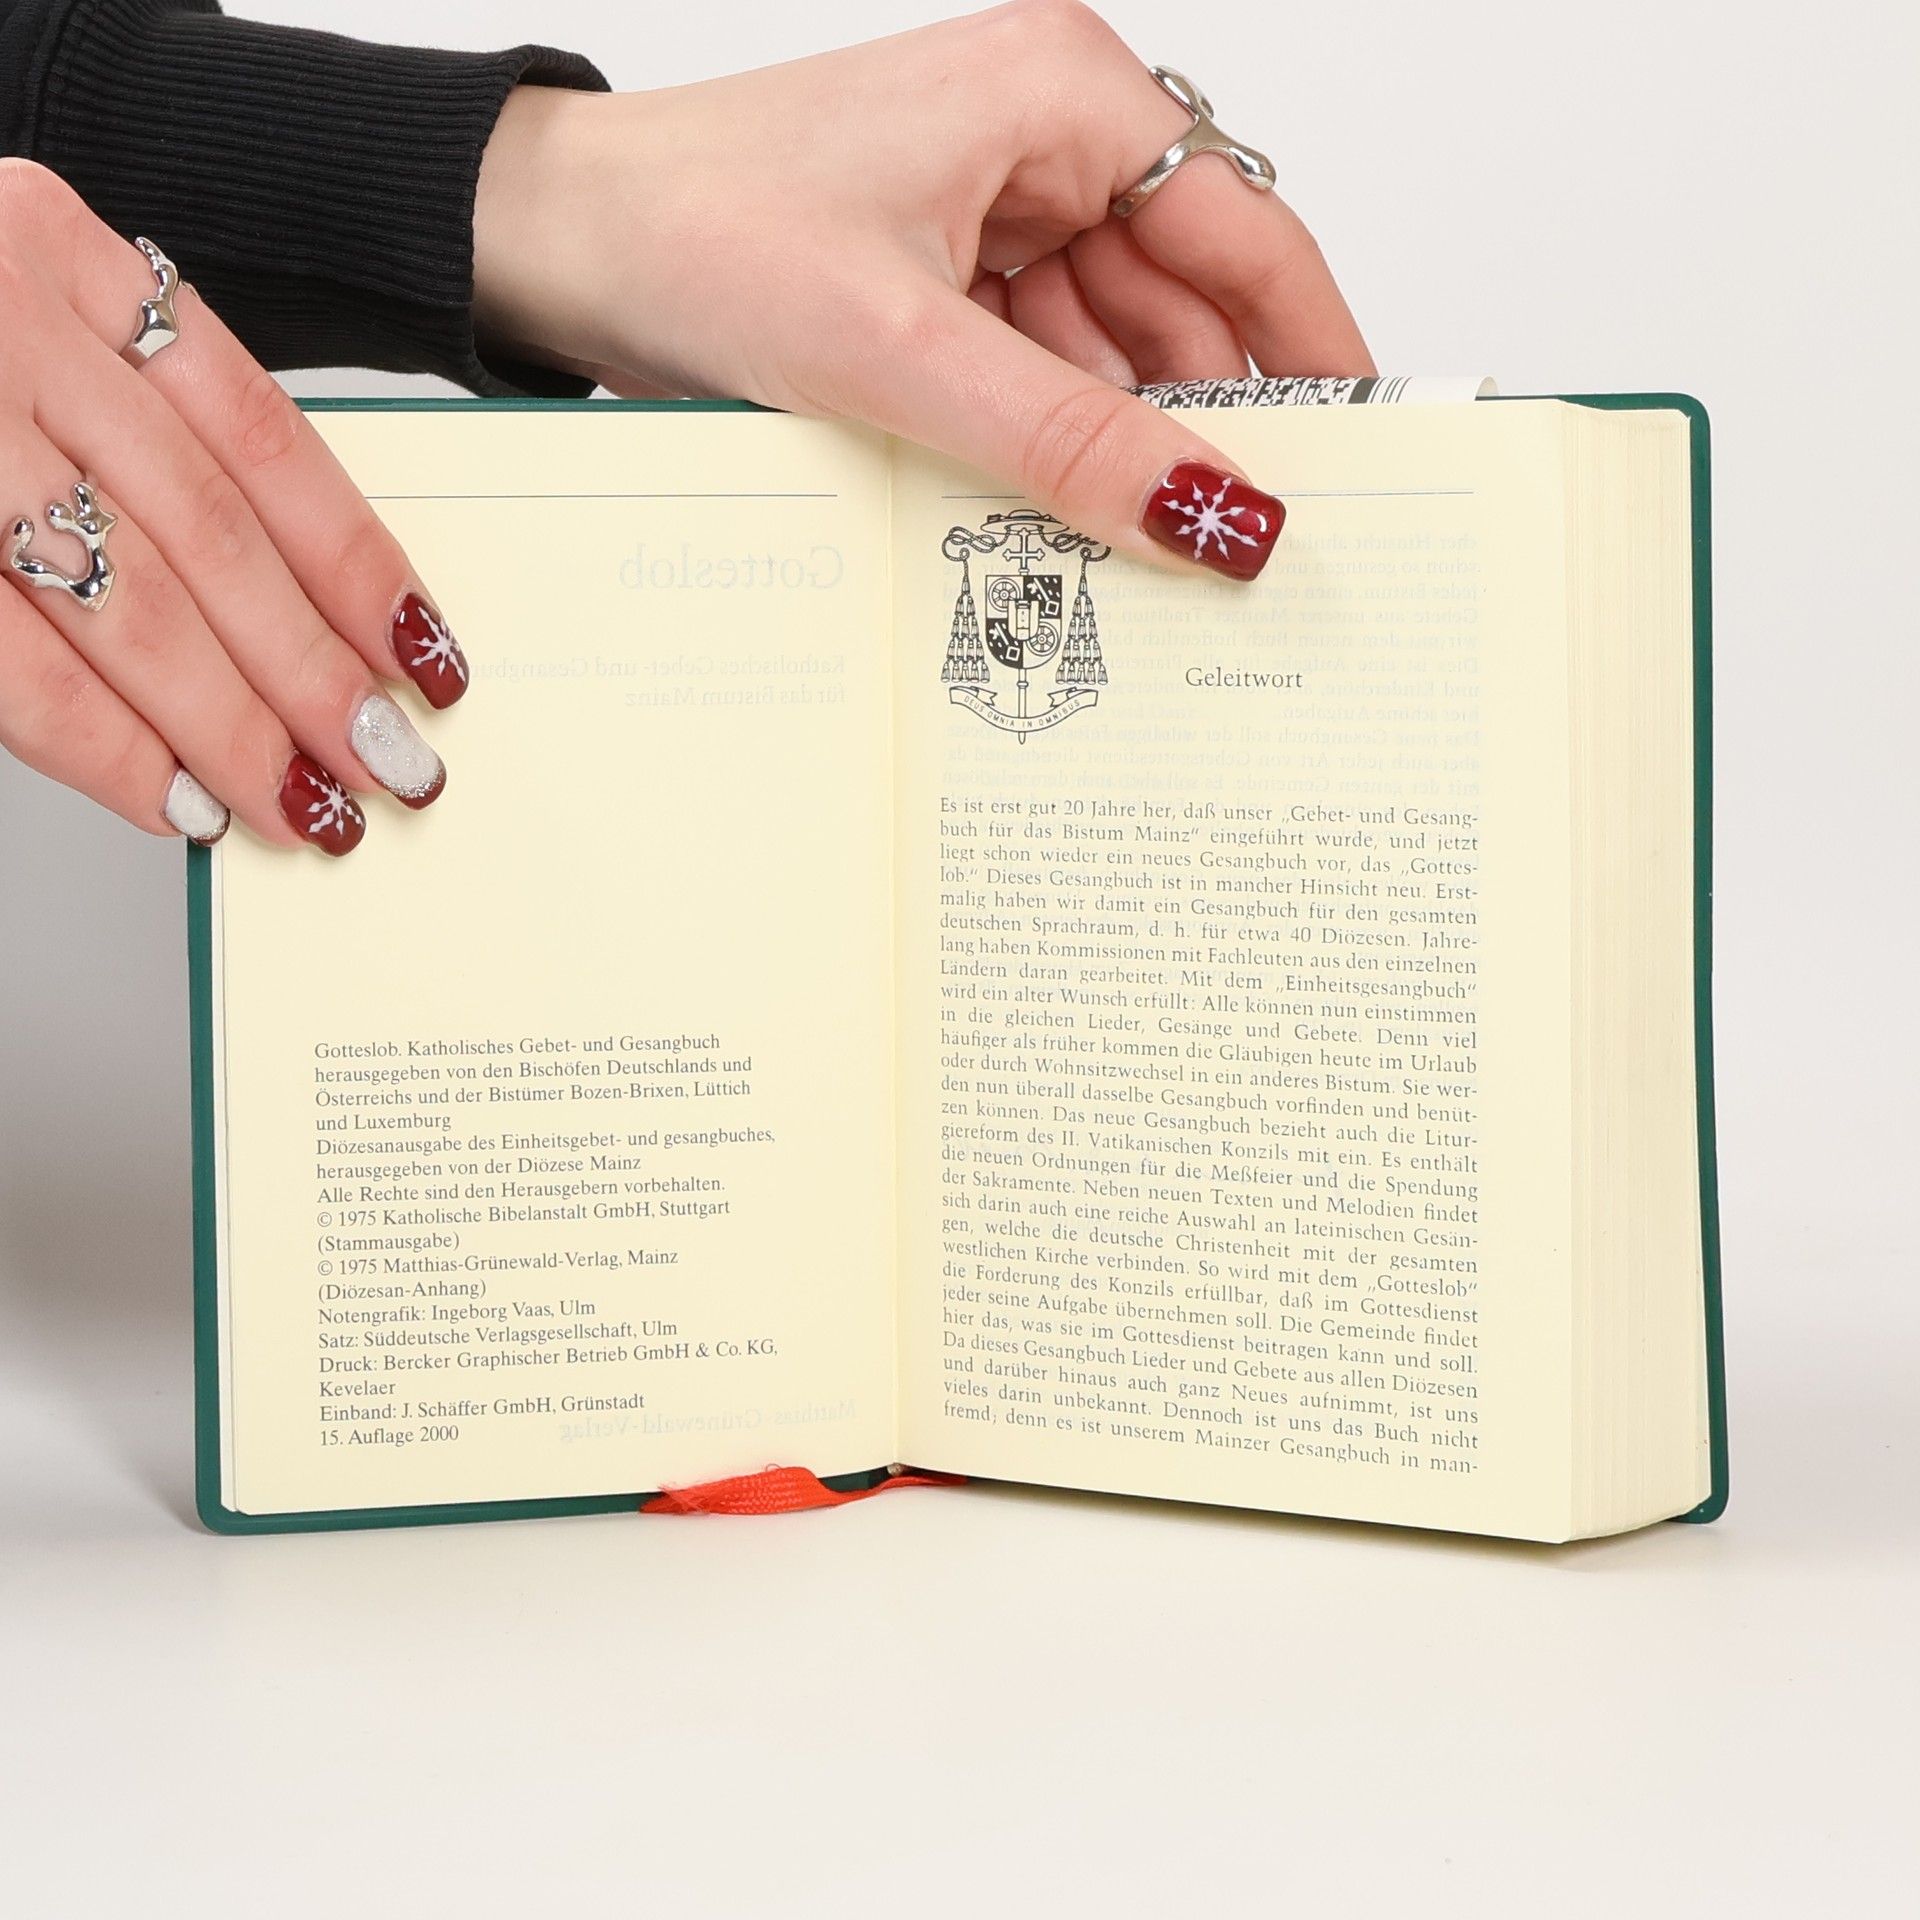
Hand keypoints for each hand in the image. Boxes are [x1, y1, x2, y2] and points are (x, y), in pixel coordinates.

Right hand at [0, 161, 466, 853]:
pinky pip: (2, 659)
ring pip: (120, 605)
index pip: (260, 437)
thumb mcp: (20, 321)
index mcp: (59, 253)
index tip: (425, 658)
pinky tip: (173, 799)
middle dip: (313, 674)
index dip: (357, 565)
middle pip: (208, 533)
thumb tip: (288, 611)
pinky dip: (99, 745)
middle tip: (389, 765)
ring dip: (227, 730)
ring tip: (305, 807)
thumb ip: (130, 428)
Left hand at [473, 0, 1371, 581]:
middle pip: (1187, 306)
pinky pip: (1044, 369)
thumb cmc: (692, 230)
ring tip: (1124, 548)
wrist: (551, 245)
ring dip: (1115, 445)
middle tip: (1230, 549)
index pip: (1248, 234)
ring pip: (1114, 351)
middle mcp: (1045, 138)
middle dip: (1199, 424)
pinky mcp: (950, 274)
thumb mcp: (903, 352)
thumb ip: (1072, 441)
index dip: (1315, 353)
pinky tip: (1047, 510)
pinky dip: (1052, 441)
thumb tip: (1217, 513)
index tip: (1360, 461)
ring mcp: (998, 210)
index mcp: (1062, 94)